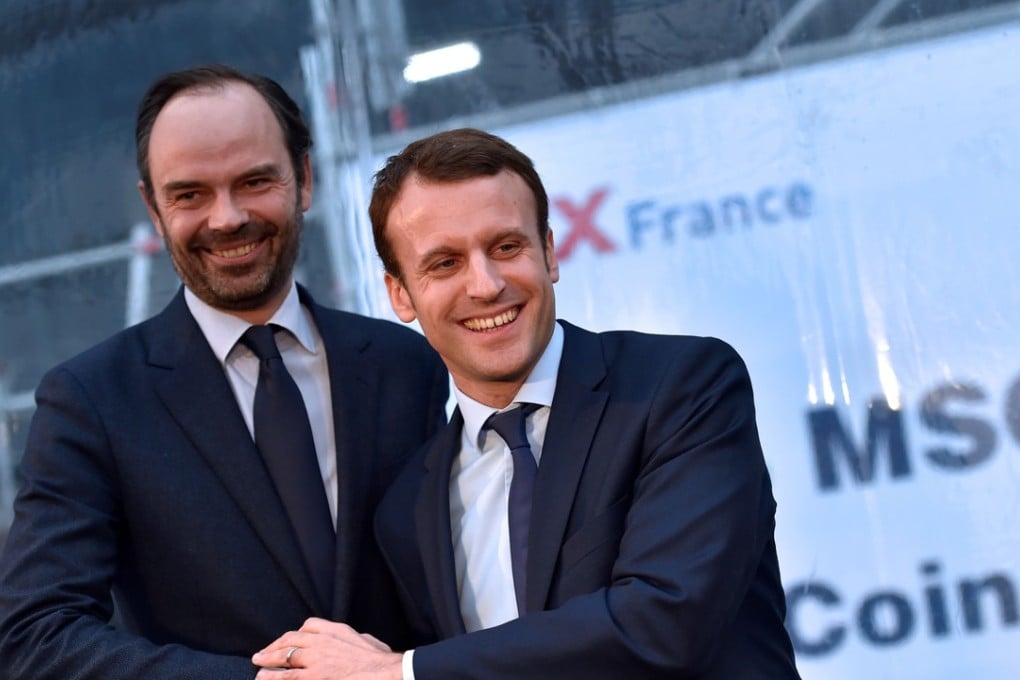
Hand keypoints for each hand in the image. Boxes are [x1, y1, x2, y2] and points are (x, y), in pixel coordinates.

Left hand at [253, 618, 402, 679]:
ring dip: (268, 659)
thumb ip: (360, 638)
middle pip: (292, 638)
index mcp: (338, 630)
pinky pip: (287, 676)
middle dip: (275, 645)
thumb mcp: (370, 642)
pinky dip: (273, 676)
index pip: (309, 625)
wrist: (386, 673)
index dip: (296, 633)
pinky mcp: (315, 676)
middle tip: (263, 652)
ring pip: (285, 655)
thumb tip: (360, 639)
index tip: (289, 640)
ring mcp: (318, 659)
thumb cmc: (381, 661)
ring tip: (257, 663)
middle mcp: (324, 641)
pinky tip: (263, 677)